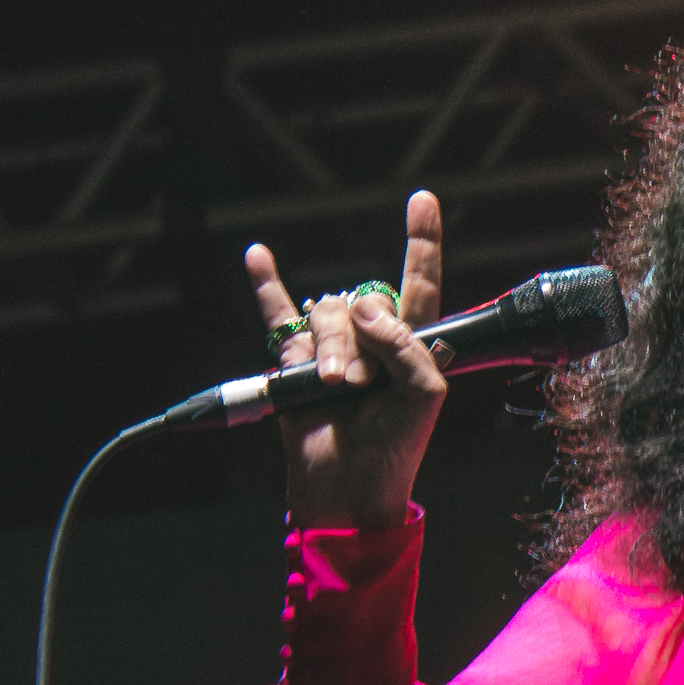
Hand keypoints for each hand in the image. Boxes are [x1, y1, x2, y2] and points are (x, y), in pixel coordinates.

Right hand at [246, 190, 447, 527]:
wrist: (349, 484)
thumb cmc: (397, 444)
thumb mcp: (425, 394)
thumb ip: (406, 343)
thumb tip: (363, 307)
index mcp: (412, 340)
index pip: (420, 282)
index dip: (422, 242)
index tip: (421, 200)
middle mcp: (371, 336)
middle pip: (362, 301)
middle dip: (359, 342)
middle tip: (363, 387)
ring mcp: (331, 346)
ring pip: (324, 315)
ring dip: (329, 351)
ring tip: (335, 389)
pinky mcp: (293, 361)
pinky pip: (276, 314)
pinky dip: (266, 284)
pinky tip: (258, 256)